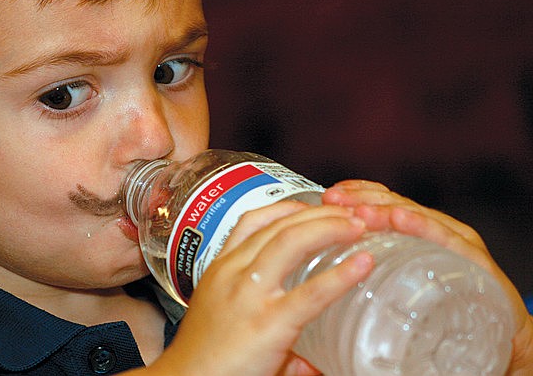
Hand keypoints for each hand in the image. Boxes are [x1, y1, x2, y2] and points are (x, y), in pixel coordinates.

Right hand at [142, 201, 373, 375]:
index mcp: (220, 268)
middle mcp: (233, 272)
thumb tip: (307, 361)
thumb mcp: (225, 323)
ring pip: (291, 241)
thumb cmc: (204, 361)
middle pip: (279, 225)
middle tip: (347, 212)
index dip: (286, 207)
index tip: (312, 206)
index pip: (252, 220)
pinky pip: (310, 292)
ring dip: (329, 227)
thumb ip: (264, 325)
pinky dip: (341, 274)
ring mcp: (250, 294)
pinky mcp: (269, 323)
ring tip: (358, 225)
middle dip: (318, 212)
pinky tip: (362, 263)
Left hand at [323, 180, 532, 375]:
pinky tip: (401, 219)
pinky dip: (423, 227)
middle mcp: (437, 229)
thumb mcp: (405, 280)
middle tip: (334, 200)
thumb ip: (376, 266)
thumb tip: (328, 266)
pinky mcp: (476, 261)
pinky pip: (447, 240)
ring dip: (385, 210)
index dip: (356, 194)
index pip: (384, 201)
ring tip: (360, 211)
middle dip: (362, 199)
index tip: (328, 195)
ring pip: (417, 216)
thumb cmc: (447, 309)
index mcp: (418, 231)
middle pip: (395, 204)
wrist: (502, 338)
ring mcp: (457, 241)